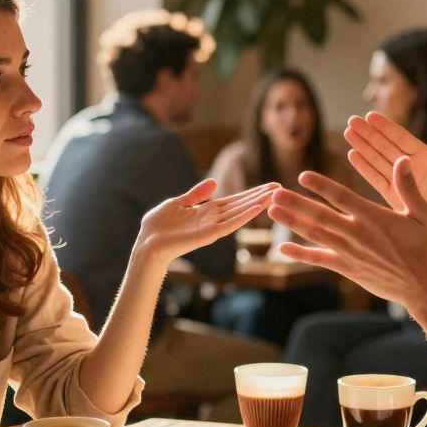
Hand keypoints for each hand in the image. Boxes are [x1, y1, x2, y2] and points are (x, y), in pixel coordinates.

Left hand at [135, 180, 276, 264]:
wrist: (147, 243)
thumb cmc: (158, 226)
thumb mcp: (178, 203)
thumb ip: (196, 194)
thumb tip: (214, 182)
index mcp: (207, 211)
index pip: (234, 200)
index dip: (251, 193)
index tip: (268, 186)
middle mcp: (213, 220)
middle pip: (242, 206)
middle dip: (260, 196)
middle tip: (280, 188)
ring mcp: (212, 228)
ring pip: (240, 214)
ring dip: (257, 204)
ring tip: (274, 195)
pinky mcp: (209, 236)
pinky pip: (230, 224)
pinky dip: (244, 216)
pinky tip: (257, 208)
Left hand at [267, 157, 426, 307]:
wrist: (424, 286)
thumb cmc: (426, 247)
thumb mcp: (422, 214)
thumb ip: (408, 187)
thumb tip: (402, 159)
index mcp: (375, 218)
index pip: (343, 197)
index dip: (322, 186)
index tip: (303, 176)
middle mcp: (358, 235)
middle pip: (321, 216)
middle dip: (296, 204)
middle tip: (274, 193)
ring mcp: (350, 253)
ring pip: (316, 235)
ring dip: (293, 222)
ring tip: (272, 211)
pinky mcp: (347, 269)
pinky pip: (319, 260)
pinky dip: (300, 254)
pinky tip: (282, 247)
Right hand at [345, 112, 426, 243]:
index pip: (402, 138)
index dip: (386, 128)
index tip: (370, 116)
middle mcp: (411, 167)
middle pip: (385, 146)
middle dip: (369, 134)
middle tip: (351, 121)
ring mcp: (401, 182)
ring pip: (378, 160)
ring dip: (363, 147)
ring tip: (348, 133)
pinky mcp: (395, 198)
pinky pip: (377, 180)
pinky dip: (365, 168)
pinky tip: (352, 156)